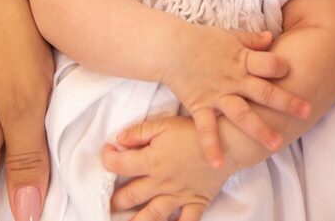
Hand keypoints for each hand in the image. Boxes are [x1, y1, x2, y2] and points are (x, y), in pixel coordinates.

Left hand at [104, 116, 233, 220]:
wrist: (227, 142)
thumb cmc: (194, 131)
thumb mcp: (164, 124)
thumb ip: (139, 132)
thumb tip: (118, 140)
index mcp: (151, 161)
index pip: (118, 165)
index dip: (107, 159)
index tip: (107, 153)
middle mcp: (161, 182)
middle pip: (130, 196)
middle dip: (114, 201)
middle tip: (107, 204)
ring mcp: (178, 195)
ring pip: (151, 216)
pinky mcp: (195, 202)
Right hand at [163, 25, 309, 168]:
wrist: (171, 47)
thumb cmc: (201, 40)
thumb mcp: (230, 36)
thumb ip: (252, 40)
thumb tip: (273, 38)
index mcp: (243, 61)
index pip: (269, 64)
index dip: (281, 66)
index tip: (291, 71)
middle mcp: (234, 80)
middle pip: (265, 92)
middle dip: (287, 102)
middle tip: (306, 111)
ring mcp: (218, 95)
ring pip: (243, 115)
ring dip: (260, 130)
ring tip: (277, 144)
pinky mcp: (201, 106)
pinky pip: (206, 129)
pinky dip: (211, 146)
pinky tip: (218, 164)